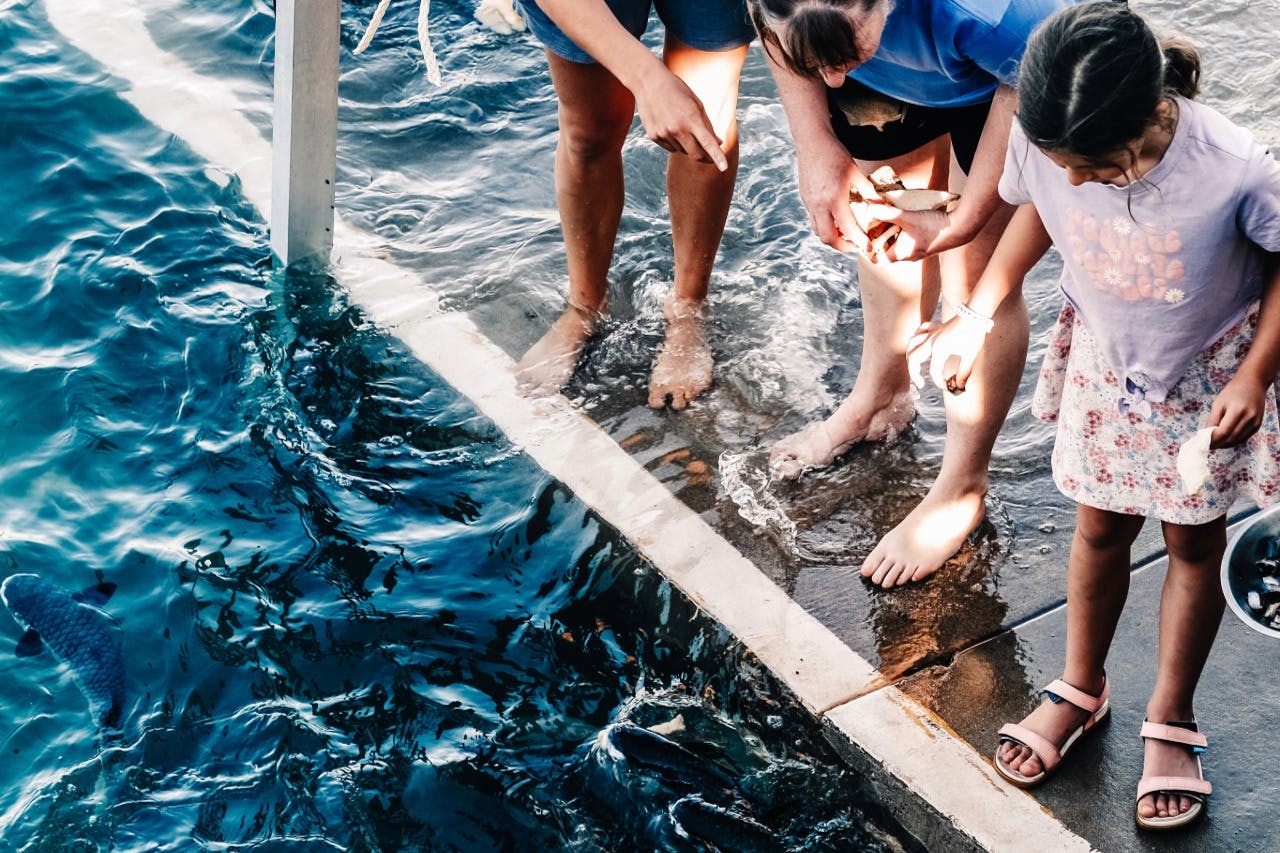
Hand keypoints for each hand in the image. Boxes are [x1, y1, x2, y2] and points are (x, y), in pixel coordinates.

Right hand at [633, 68, 727, 170]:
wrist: (648, 81)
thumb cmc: (677, 90)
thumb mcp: (696, 103)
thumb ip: (707, 125)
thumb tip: (718, 143)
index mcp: (691, 118)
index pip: (708, 143)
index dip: (717, 157)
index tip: (724, 168)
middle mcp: (677, 129)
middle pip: (696, 155)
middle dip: (705, 158)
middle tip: (711, 157)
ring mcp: (664, 134)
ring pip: (682, 151)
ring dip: (688, 145)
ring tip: (682, 126)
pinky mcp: (654, 136)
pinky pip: (670, 147)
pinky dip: (675, 142)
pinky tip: (670, 126)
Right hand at [796, 137, 878, 251]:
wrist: (812, 142)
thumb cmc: (835, 154)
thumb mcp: (855, 172)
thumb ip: (868, 191)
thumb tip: (882, 205)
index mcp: (834, 199)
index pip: (847, 229)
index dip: (859, 241)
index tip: (868, 247)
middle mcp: (819, 205)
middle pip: (827, 238)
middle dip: (842, 246)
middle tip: (854, 245)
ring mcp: (809, 203)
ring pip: (818, 231)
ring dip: (832, 236)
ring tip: (845, 232)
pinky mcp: (805, 199)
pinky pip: (814, 220)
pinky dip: (825, 225)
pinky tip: (835, 218)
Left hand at [864, 206, 955, 263]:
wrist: (960, 228)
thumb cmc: (934, 227)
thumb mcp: (907, 217)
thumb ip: (888, 213)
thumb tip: (870, 208)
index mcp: (901, 255)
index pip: (877, 258)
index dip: (868, 250)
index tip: (862, 238)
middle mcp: (908, 256)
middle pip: (886, 250)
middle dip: (878, 238)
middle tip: (871, 224)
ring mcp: (917, 250)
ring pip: (898, 244)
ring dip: (891, 233)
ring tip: (885, 219)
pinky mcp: (925, 243)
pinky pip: (908, 240)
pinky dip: (902, 231)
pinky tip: (902, 218)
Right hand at [905, 314, 989, 392]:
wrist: (975, 315)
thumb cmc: (974, 334)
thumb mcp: (970, 356)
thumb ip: (963, 372)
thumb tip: (960, 386)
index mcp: (939, 349)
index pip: (934, 371)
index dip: (939, 381)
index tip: (946, 387)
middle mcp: (931, 341)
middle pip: (913, 359)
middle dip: (914, 373)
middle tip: (921, 383)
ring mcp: (932, 333)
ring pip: (912, 344)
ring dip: (910, 355)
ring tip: (914, 366)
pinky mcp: (935, 327)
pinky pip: (920, 330)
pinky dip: (917, 337)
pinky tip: (919, 343)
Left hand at [1208, 372, 1267, 447]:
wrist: (1253, 383)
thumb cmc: (1233, 391)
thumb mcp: (1218, 403)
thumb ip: (1212, 420)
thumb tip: (1206, 436)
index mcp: (1238, 411)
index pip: (1223, 432)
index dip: (1212, 440)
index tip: (1202, 442)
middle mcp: (1249, 418)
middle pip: (1230, 439)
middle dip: (1217, 444)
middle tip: (1205, 445)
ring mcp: (1255, 423)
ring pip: (1237, 441)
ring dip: (1224, 444)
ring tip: (1213, 443)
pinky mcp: (1257, 426)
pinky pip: (1243, 438)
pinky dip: (1232, 441)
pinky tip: (1223, 439)